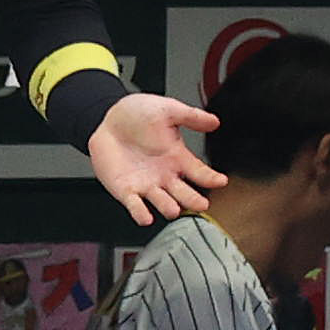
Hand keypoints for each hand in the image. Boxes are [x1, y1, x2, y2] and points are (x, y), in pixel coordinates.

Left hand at [85, 89, 227, 224]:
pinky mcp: (126, 190)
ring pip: (162, 202)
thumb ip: (191, 117)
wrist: (109, 119)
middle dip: (193, 200)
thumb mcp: (168, 111)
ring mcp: (146, 185)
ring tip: (174, 209)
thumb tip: (214, 121)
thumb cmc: (138, 114)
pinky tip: (145, 218)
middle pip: (184, 193)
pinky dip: (140, 213)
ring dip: (168, 207)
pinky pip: (134, 205)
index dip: (210, 178)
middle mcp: (165, 175)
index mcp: (177, 158)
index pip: (199, 172)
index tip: (220, 181)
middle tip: (202, 205)